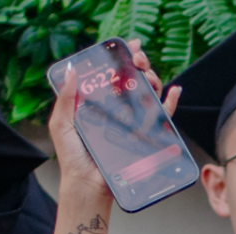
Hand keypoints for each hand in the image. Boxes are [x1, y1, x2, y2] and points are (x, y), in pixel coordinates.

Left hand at [49, 43, 180, 198]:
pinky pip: (162, 118)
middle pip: (133, 80)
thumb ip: (66, 97)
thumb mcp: (62, 122)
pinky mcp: (145, 137)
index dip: (121, 58)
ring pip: (149, 94)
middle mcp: (117, 110)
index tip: (128, 46)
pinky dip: (171, 102)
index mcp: (97, 103)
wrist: (88, 184)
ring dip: (154, 79)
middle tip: (139, 60)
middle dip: (139, 65)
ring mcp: (132, 123)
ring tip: (149, 75)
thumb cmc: (73, 157)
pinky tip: (173, 91)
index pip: (111, 75)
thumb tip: (72, 70)